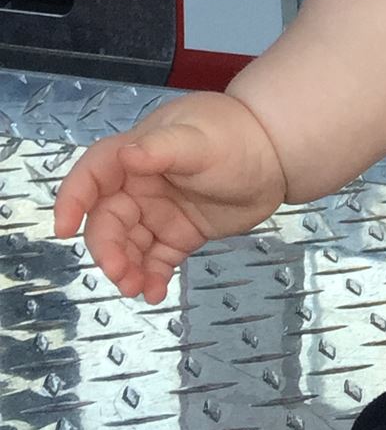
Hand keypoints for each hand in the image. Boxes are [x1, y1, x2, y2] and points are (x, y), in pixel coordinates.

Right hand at [52, 92, 289, 303]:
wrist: (279, 155)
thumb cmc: (237, 136)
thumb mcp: (199, 140)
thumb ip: (162, 149)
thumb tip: (128, 156)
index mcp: (136, 155)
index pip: (92, 175)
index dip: (72, 199)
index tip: (63, 228)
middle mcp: (140, 185)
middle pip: (107, 220)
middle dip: (107, 249)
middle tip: (120, 273)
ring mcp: (158, 211)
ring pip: (128, 245)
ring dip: (126, 268)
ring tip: (137, 288)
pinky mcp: (179, 234)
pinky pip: (155, 259)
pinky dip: (151, 277)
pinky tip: (154, 292)